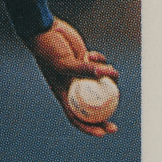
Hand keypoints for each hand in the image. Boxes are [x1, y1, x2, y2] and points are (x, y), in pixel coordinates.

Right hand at [27, 16, 118, 137]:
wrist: (45, 30)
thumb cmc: (49, 50)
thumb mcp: (65, 63)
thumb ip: (84, 69)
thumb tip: (105, 74)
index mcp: (64, 93)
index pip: (76, 117)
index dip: (90, 127)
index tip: (104, 132)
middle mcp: (73, 86)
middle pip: (92, 106)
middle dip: (106, 114)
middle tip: (117, 121)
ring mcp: (80, 74)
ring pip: (100, 83)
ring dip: (108, 78)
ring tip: (113, 71)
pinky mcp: (85, 60)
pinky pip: (100, 65)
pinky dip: (100, 61)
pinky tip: (93, 53)